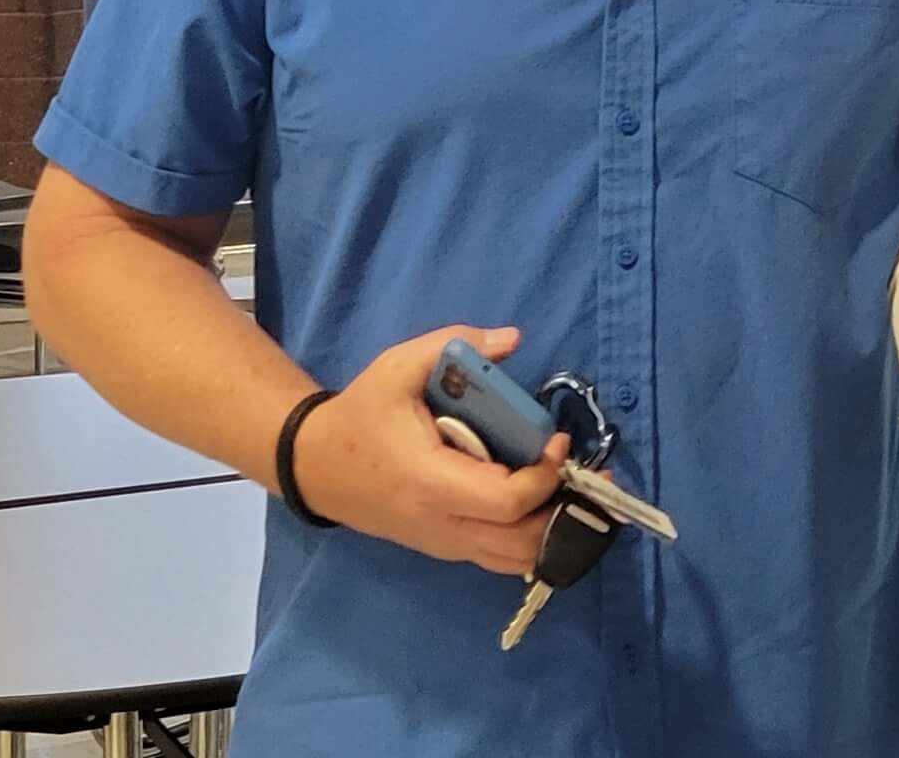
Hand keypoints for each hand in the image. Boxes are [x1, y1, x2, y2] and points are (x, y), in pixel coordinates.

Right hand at [288, 324, 572, 576]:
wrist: (315, 466)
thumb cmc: (362, 415)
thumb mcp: (398, 367)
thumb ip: (455, 345)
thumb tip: (513, 339)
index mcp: (430, 483)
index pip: (507, 502)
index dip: (545, 475)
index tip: (557, 440)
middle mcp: (441, 525)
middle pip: (523, 542)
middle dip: (563, 509)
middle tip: (583, 472)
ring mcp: (444, 545)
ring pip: (517, 559)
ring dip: (553, 528)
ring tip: (569, 488)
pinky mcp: (446, 549)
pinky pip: (501, 558)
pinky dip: (532, 539)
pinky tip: (544, 506)